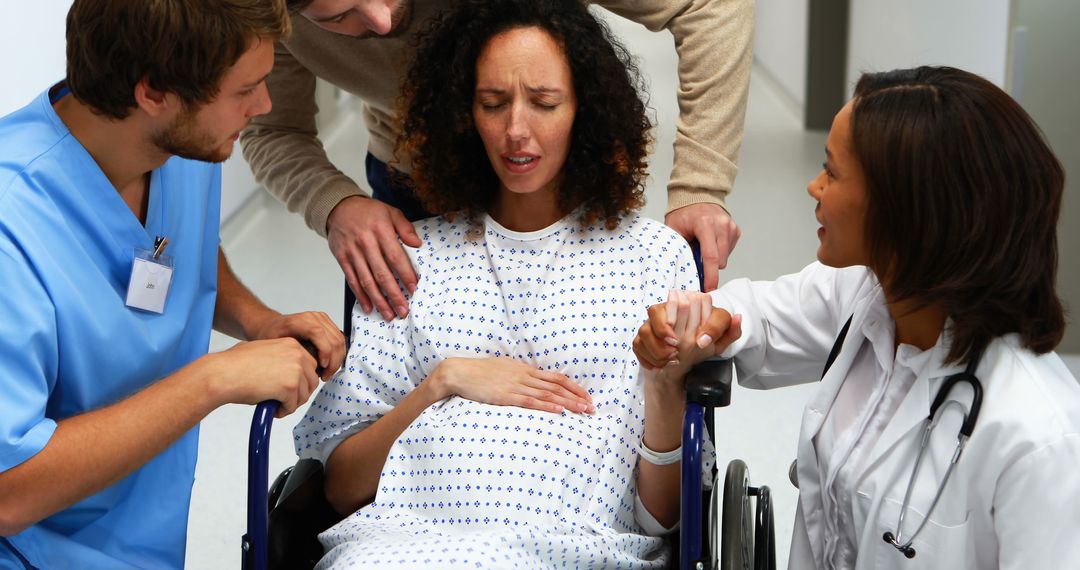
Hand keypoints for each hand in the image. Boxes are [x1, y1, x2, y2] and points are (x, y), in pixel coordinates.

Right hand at [204, 338, 321, 417]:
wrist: (223, 373)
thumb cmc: (235, 364)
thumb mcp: (264, 351)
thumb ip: (281, 358)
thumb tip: (288, 372)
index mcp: (292, 344)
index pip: (310, 366)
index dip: (301, 380)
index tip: (292, 388)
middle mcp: (297, 355)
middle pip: (312, 381)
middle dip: (299, 393)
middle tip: (285, 399)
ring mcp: (295, 370)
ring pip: (304, 395)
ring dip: (291, 403)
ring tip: (275, 404)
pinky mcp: (290, 387)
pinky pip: (292, 405)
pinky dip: (283, 411)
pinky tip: (271, 408)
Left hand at [250, 311, 344, 380]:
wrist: (272, 325)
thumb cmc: (272, 334)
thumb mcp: (273, 345)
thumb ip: (288, 354)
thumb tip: (301, 371)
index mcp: (299, 321)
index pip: (318, 333)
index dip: (325, 351)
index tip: (322, 368)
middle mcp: (313, 317)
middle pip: (334, 339)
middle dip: (333, 361)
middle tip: (325, 376)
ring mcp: (322, 319)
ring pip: (340, 340)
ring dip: (337, 359)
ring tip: (326, 372)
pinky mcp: (327, 323)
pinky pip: (340, 339)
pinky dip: (338, 353)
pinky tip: (329, 363)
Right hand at [326, 195, 422, 320]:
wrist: (339, 207)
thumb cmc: (368, 212)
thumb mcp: (390, 212)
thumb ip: (405, 227)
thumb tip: (417, 243)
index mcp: (380, 230)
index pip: (395, 257)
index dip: (405, 274)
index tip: (414, 289)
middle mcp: (365, 243)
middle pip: (381, 273)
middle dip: (393, 295)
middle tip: (403, 310)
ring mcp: (352, 252)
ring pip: (366, 281)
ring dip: (379, 300)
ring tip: (389, 314)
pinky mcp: (342, 259)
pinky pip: (352, 280)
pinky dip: (361, 296)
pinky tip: (369, 307)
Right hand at [429, 357, 594, 414]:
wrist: (458, 372)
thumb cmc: (479, 372)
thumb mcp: (503, 368)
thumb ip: (519, 374)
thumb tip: (532, 379)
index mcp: (524, 369)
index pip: (555, 377)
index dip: (573, 386)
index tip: (587, 396)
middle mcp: (523, 376)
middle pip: (556, 386)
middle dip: (577, 397)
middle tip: (592, 407)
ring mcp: (515, 386)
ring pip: (548, 395)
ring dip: (567, 403)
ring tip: (583, 410)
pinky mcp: (506, 397)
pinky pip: (530, 402)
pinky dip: (546, 407)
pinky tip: (559, 412)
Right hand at [633, 290, 742, 378]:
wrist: (682, 362)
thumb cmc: (700, 346)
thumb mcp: (719, 343)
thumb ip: (731, 331)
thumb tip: (737, 318)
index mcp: (685, 305)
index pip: (679, 301)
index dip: (688, 318)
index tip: (697, 342)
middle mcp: (665, 311)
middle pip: (655, 312)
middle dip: (666, 334)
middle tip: (678, 350)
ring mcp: (650, 324)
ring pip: (645, 330)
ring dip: (657, 348)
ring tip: (671, 359)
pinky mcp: (641, 339)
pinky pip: (638, 345)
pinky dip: (648, 358)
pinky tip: (660, 366)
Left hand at [665, 203, 740, 291]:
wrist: (696, 195)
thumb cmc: (683, 214)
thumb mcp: (674, 230)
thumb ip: (679, 248)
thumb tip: (683, 272)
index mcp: (705, 223)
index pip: (711, 256)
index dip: (710, 276)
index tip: (708, 289)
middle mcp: (721, 224)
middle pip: (720, 260)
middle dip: (709, 269)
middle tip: (697, 265)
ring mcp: (730, 226)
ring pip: (725, 257)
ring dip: (714, 259)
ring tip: (702, 247)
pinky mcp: (735, 229)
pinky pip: (729, 250)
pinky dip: (720, 251)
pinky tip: (711, 242)